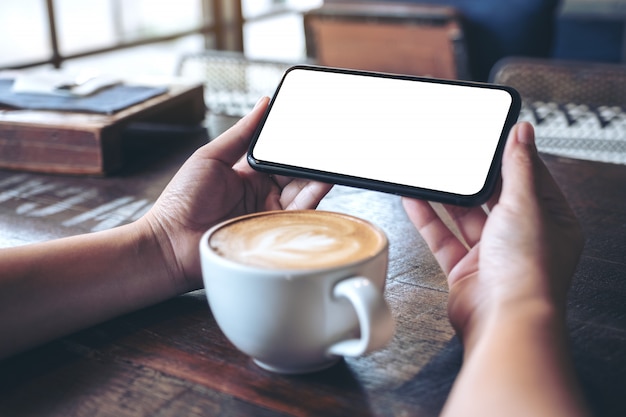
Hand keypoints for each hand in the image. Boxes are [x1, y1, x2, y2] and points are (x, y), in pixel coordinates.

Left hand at [141, 97, 331, 292]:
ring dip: (317, 175)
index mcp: (248, 173)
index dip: (293, 142)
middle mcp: (262, 193)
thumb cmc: (181, 200)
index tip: (308, 126)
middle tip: (325, 141)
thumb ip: (241, 133)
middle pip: (294, 173)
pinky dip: (313, 197)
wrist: (171, 243)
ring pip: (302, 191)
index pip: (278, 154)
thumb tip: (263, 104)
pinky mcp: (272, 230)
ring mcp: (268, 212)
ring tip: (330, 158)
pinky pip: (299, 213)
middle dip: (309, 158)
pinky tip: (322, 181)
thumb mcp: (211, 156)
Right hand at [402, 122, 583, 346]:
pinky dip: (428, 219)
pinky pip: (443, 238)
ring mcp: (492, 255)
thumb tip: (523, 133)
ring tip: (430, 172)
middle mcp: (523, 239)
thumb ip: (519, 166)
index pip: (531, 179)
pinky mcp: (465, 269)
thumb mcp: (526, 204)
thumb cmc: (528, 272)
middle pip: (495, 198)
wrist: (503, 320)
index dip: (511, 157)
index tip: (492, 137)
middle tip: (455, 154)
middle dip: (474, 178)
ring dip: (447, 196)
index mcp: (551, 222)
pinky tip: (415, 199)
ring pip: (465, 217)